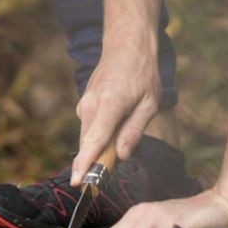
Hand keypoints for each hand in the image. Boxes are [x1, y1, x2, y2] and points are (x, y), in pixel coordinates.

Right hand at [70, 39, 160, 185]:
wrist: (126, 44)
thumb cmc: (143, 72)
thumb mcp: (149, 103)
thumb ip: (134, 131)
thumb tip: (121, 156)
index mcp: (110, 104)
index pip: (94, 141)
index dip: (86, 164)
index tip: (77, 183)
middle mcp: (91, 104)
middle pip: (89, 144)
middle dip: (99, 161)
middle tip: (117, 163)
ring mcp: (85, 103)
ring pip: (88, 137)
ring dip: (101, 146)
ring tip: (124, 130)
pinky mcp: (84, 103)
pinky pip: (90, 127)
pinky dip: (100, 134)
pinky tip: (117, 121)